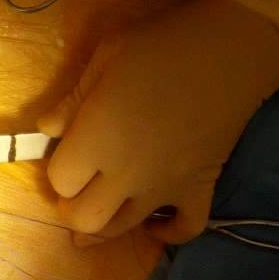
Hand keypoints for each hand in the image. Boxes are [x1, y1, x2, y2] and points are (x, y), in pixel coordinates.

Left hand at [37, 0, 278, 244]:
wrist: (232, 48)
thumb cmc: (160, 46)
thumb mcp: (103, 60)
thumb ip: (70, 101)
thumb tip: (46, 130)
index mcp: (96, 140)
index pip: (59, 180)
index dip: (58, 169)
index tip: (66, 152)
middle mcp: (126, 174)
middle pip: (83, 217)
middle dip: (72, 205)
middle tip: (78, 184)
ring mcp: (165, 187)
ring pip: (122, 230)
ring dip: (105, 223)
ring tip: (100, 206)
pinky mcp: (200, 189)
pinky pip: (184, 230)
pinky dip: (168, 233)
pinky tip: (154, 218)